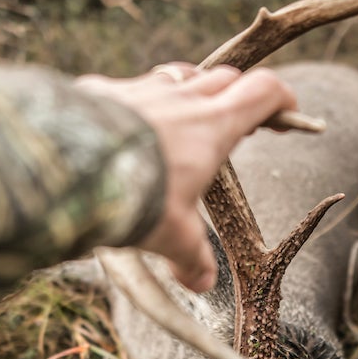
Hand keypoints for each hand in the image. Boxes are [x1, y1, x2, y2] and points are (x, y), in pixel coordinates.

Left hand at [75, 64, 296, 291]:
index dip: (283, 101)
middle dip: (239, 96)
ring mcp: (141, 89)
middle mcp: (182, 98)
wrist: (68, 164)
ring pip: (180, 75)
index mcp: (213, 126)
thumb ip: (190, 257)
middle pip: (226, 78)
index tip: (288, 117)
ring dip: (191, 90)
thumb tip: (203, 283)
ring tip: (187, 116)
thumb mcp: (170, 235)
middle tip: (239, 124)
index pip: (264, 93)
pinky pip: (128, 87)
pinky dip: (137, 101)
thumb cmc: (134, 197)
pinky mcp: (102, 90)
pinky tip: (124, 124)